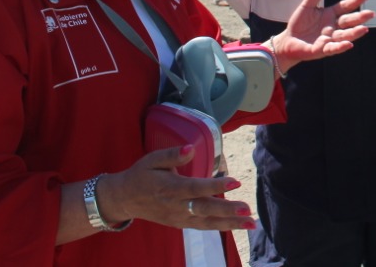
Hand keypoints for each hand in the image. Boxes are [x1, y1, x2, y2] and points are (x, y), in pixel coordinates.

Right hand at [97, 145, 254, 231]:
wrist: (124, 199)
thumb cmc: (141, 175)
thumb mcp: (152, 160)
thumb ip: (172, 155)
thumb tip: (191, 148)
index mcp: (170, 188)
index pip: (196, 188)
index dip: (216, 185)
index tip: (236, 181)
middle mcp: (176, 206)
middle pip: (205, 209)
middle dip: (228, 210)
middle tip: (247, 210)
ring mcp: (179, 217)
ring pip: (207, 222)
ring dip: (230, 223)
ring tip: (251, 223)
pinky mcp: (180, 224)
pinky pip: (202, 226)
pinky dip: (220, 227)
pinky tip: (237, 225)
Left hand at [272, 0, 373, 72]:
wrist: (288, 40)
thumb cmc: (299, 23)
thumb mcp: (307, 5)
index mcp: (330, 15)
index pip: (345, 6)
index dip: (355, 1)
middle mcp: (333, 27)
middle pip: (348, 22)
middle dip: (360, 18)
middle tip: (371, 13)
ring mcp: (329, 39)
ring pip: (344, 35)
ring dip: (354, 33)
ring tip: (364, 29)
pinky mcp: (322, 49)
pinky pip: (333, 48)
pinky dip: (341, 46)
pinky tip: (349, 44)